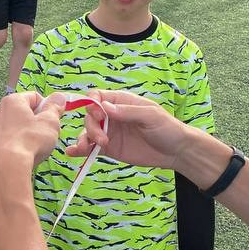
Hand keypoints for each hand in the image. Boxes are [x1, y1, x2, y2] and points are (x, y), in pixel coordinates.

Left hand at [0, 92, 63, 177]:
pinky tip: (22, 156)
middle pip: (22, 113)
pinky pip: (5, 142)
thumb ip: (55, 108)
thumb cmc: (29, 141)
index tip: (53, 120)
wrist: (6, 167)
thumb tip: (59, 97)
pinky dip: (14, 146)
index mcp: (13, 101)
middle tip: (46, 135)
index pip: (34, 97)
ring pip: (13, 128)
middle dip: (36, 122)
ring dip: (25, 134)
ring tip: (34, 148)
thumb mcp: (50, 122)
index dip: (47, 108)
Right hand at [65, 90, 186, 167]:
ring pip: (88, 132)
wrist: (176, 151)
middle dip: (91, 127)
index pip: (97, 97)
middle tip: (103, 139)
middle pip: (89, 116)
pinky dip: (81, 150)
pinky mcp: (110, 149)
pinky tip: (73, 152)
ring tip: (85, 148)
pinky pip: (91, 148)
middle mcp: (112, 116)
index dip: (91, 103)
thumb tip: (105, 107)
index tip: (96, 115)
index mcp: (121, 102)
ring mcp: (110, 132)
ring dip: (83, 139)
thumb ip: (128, 112)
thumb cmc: (167, 128)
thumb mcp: (151, 116)